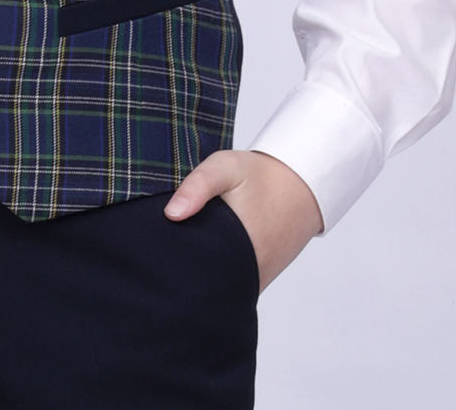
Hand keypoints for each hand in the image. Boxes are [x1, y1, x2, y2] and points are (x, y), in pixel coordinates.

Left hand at [164, 149, 322, 291]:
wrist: (300, 186)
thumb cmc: (259, 175)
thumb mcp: (225, 168)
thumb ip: (197, 186)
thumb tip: (171, 214)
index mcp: (237, 247)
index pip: (194, 270)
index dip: (171, 264)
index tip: (155, 253)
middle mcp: (248, 272)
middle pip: (204, 284)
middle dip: (182, 273)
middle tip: (160, 254)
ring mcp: (254, 279)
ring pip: (217, 288)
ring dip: (199, 275)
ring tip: (178, 255)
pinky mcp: (257, 279)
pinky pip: (230, 285)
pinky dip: (215, 276)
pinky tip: (202, 257)